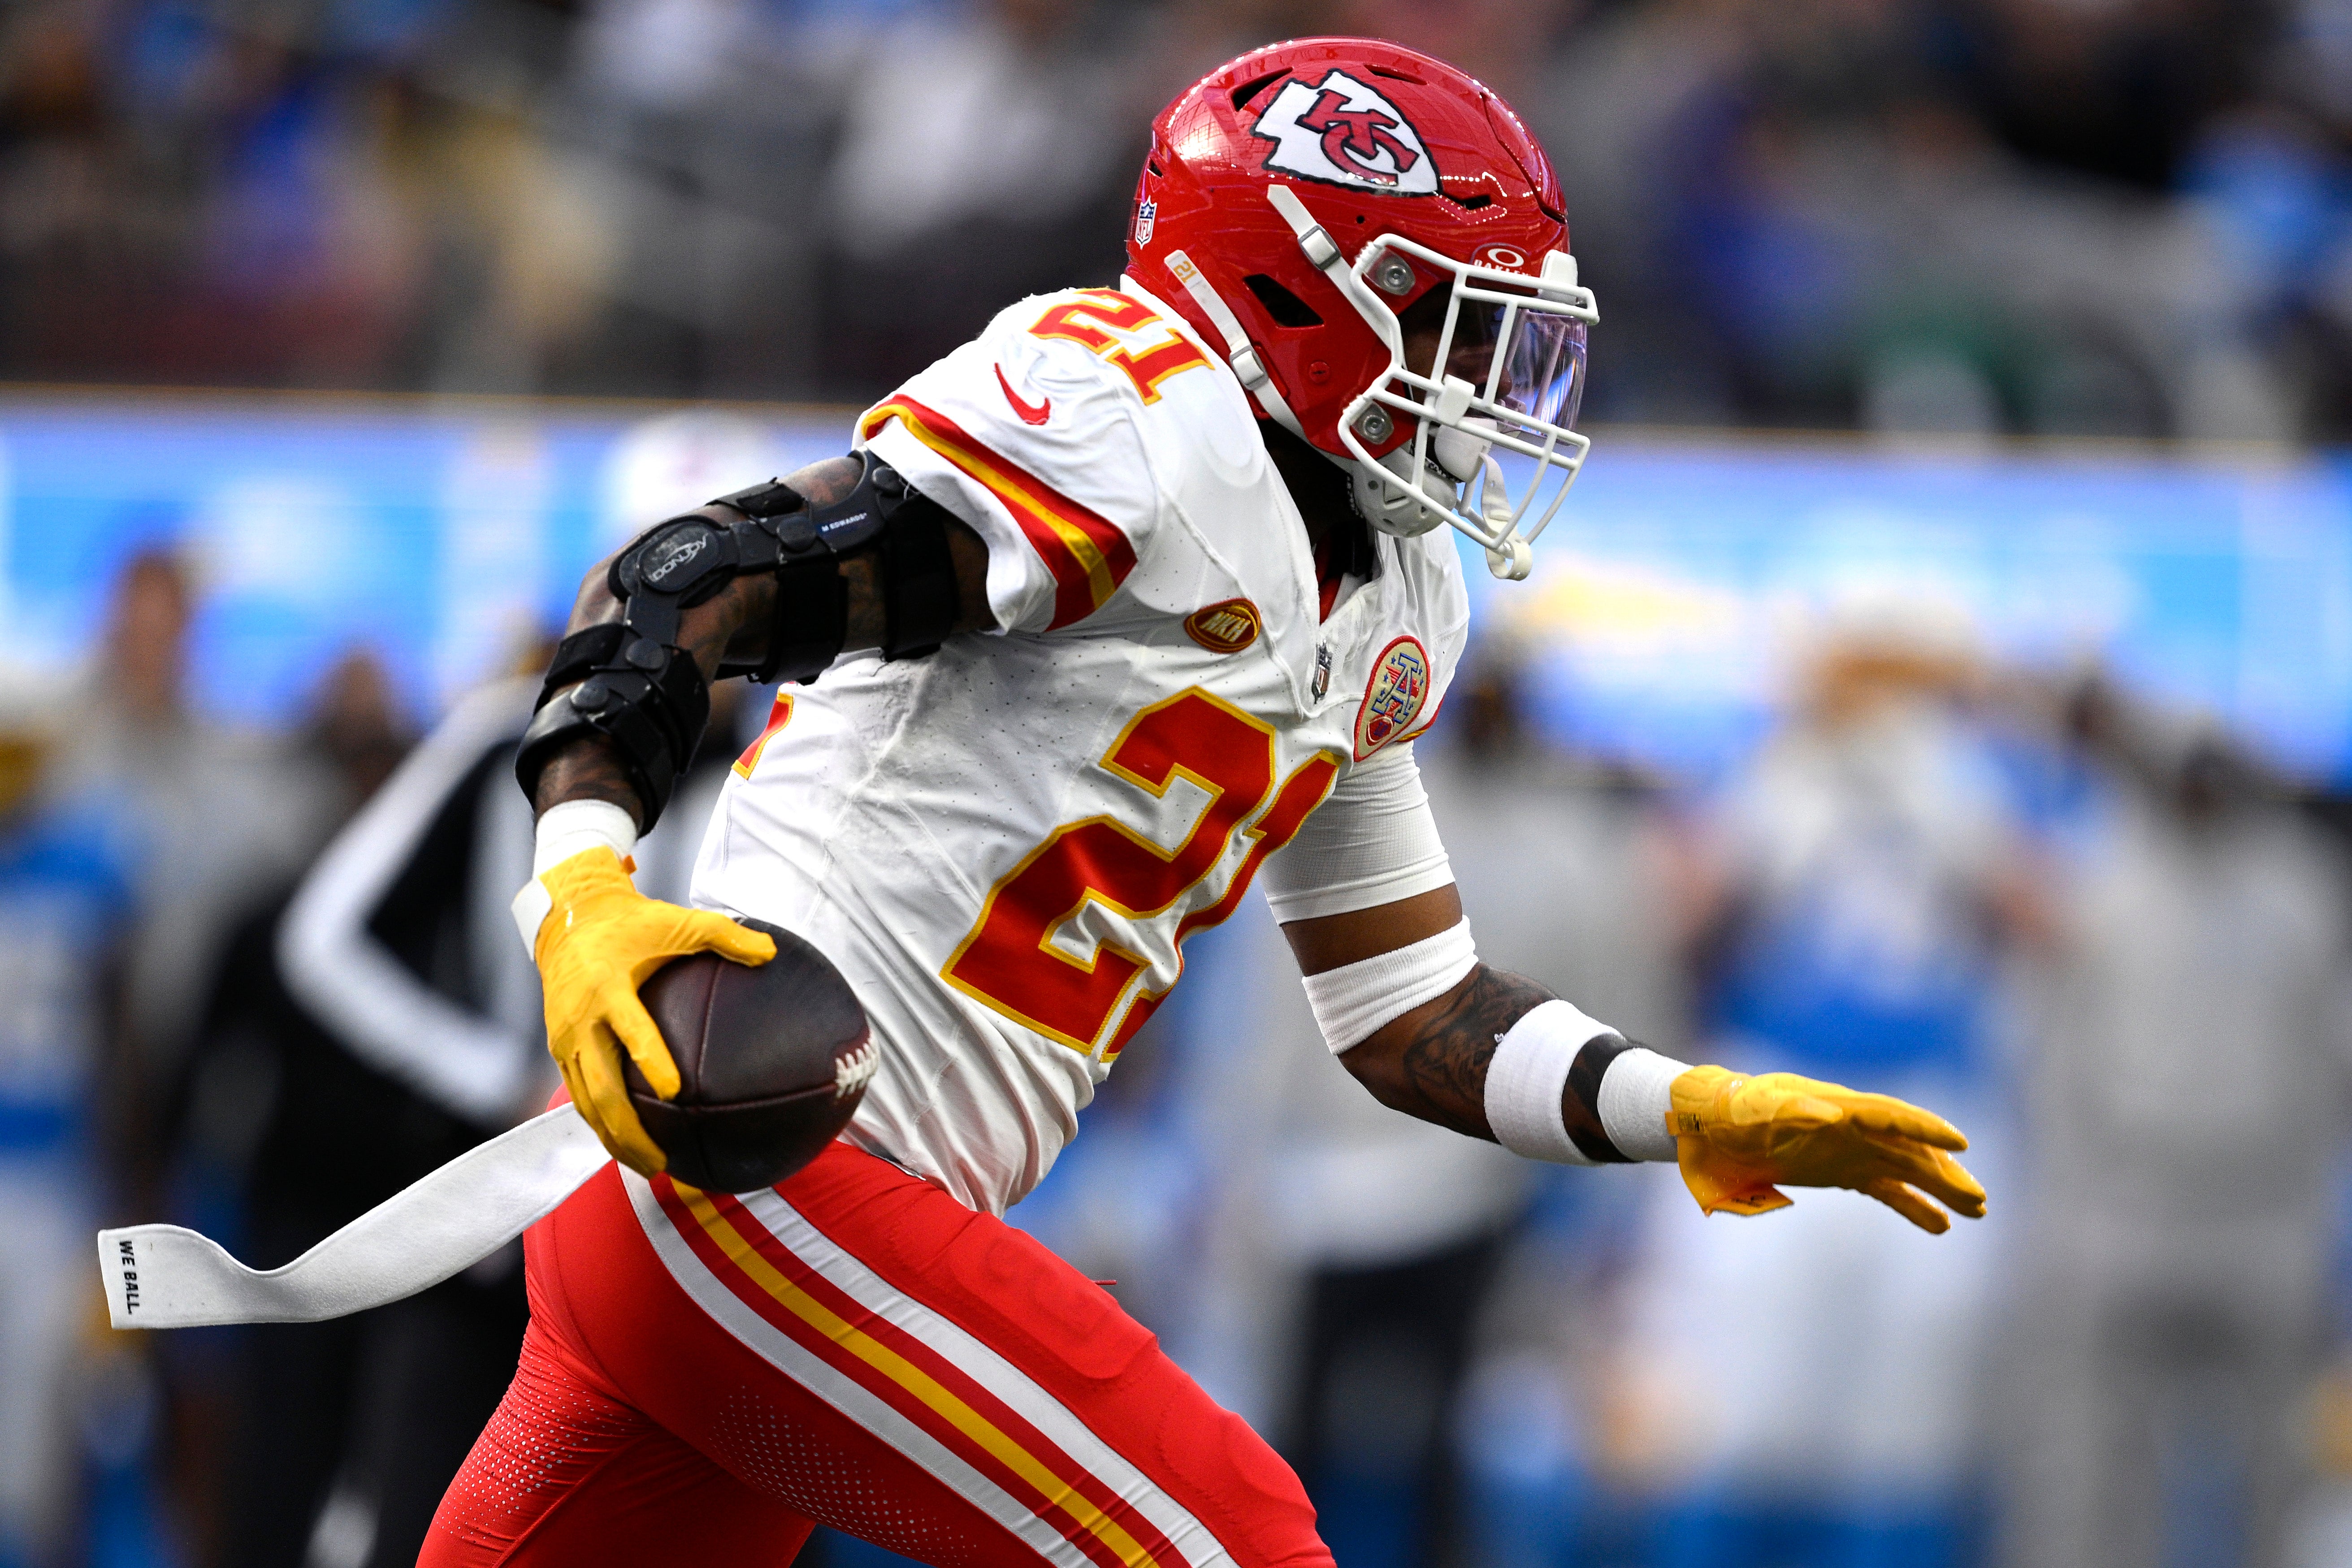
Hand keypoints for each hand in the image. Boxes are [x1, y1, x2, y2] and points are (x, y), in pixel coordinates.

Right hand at [527, 847, 774, 1174]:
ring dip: (614, 1139)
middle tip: (662, 1161)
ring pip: (587, 1104)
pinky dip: (602, 1125)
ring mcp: (565, 1040)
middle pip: (602, 1089)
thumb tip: (772, 953)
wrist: (568, 919)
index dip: (649, 1059)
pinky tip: (630, 1145)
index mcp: (608, 988)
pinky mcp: (560, 1051)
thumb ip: (724, 936)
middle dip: (630, 1130)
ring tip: (650, 1168)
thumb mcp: (677, 921)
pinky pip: (580, 1096)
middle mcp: (580, 1021)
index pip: (631, 1030)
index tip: (673, 1090)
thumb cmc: (630, 923)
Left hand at [1667, 1065, 1987, 1233]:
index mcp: (1837, 1107)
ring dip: (1940, 1189)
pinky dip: (1913, 1205)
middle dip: (1945, 1172)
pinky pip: (1886, 1189)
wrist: (1713, 1125)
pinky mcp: (1843, 1172)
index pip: (1890, 1115)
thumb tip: (1833, 1116)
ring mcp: (1852, 1150)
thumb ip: (1794, 1111)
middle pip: (1908, 1148)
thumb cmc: (1735, 1114)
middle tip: (1980, 1199)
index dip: (1924, 1128)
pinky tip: (1941, 1225)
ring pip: (1906, 1170)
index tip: (1959, 1142)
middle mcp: (1853, 1128)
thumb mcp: (1758, 1111)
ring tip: (1977, 1211)